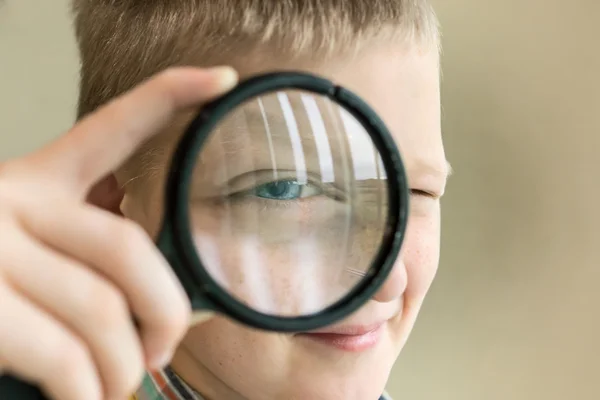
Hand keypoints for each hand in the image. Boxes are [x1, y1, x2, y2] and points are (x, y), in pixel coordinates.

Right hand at [0, 67, 237, 399]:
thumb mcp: (25, 241)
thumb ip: (84, 251)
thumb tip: (165, 308)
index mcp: (37, 179)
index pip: (114, 125)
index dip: (172, 97)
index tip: (221, 79)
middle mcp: (14, 199)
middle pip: (129, 249)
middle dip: (165, 312)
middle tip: (163, 349)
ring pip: (102, 310)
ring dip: (123, 365)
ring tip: (120, 385)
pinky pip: (63, 356)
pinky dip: (87, 390)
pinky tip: (86, 399)